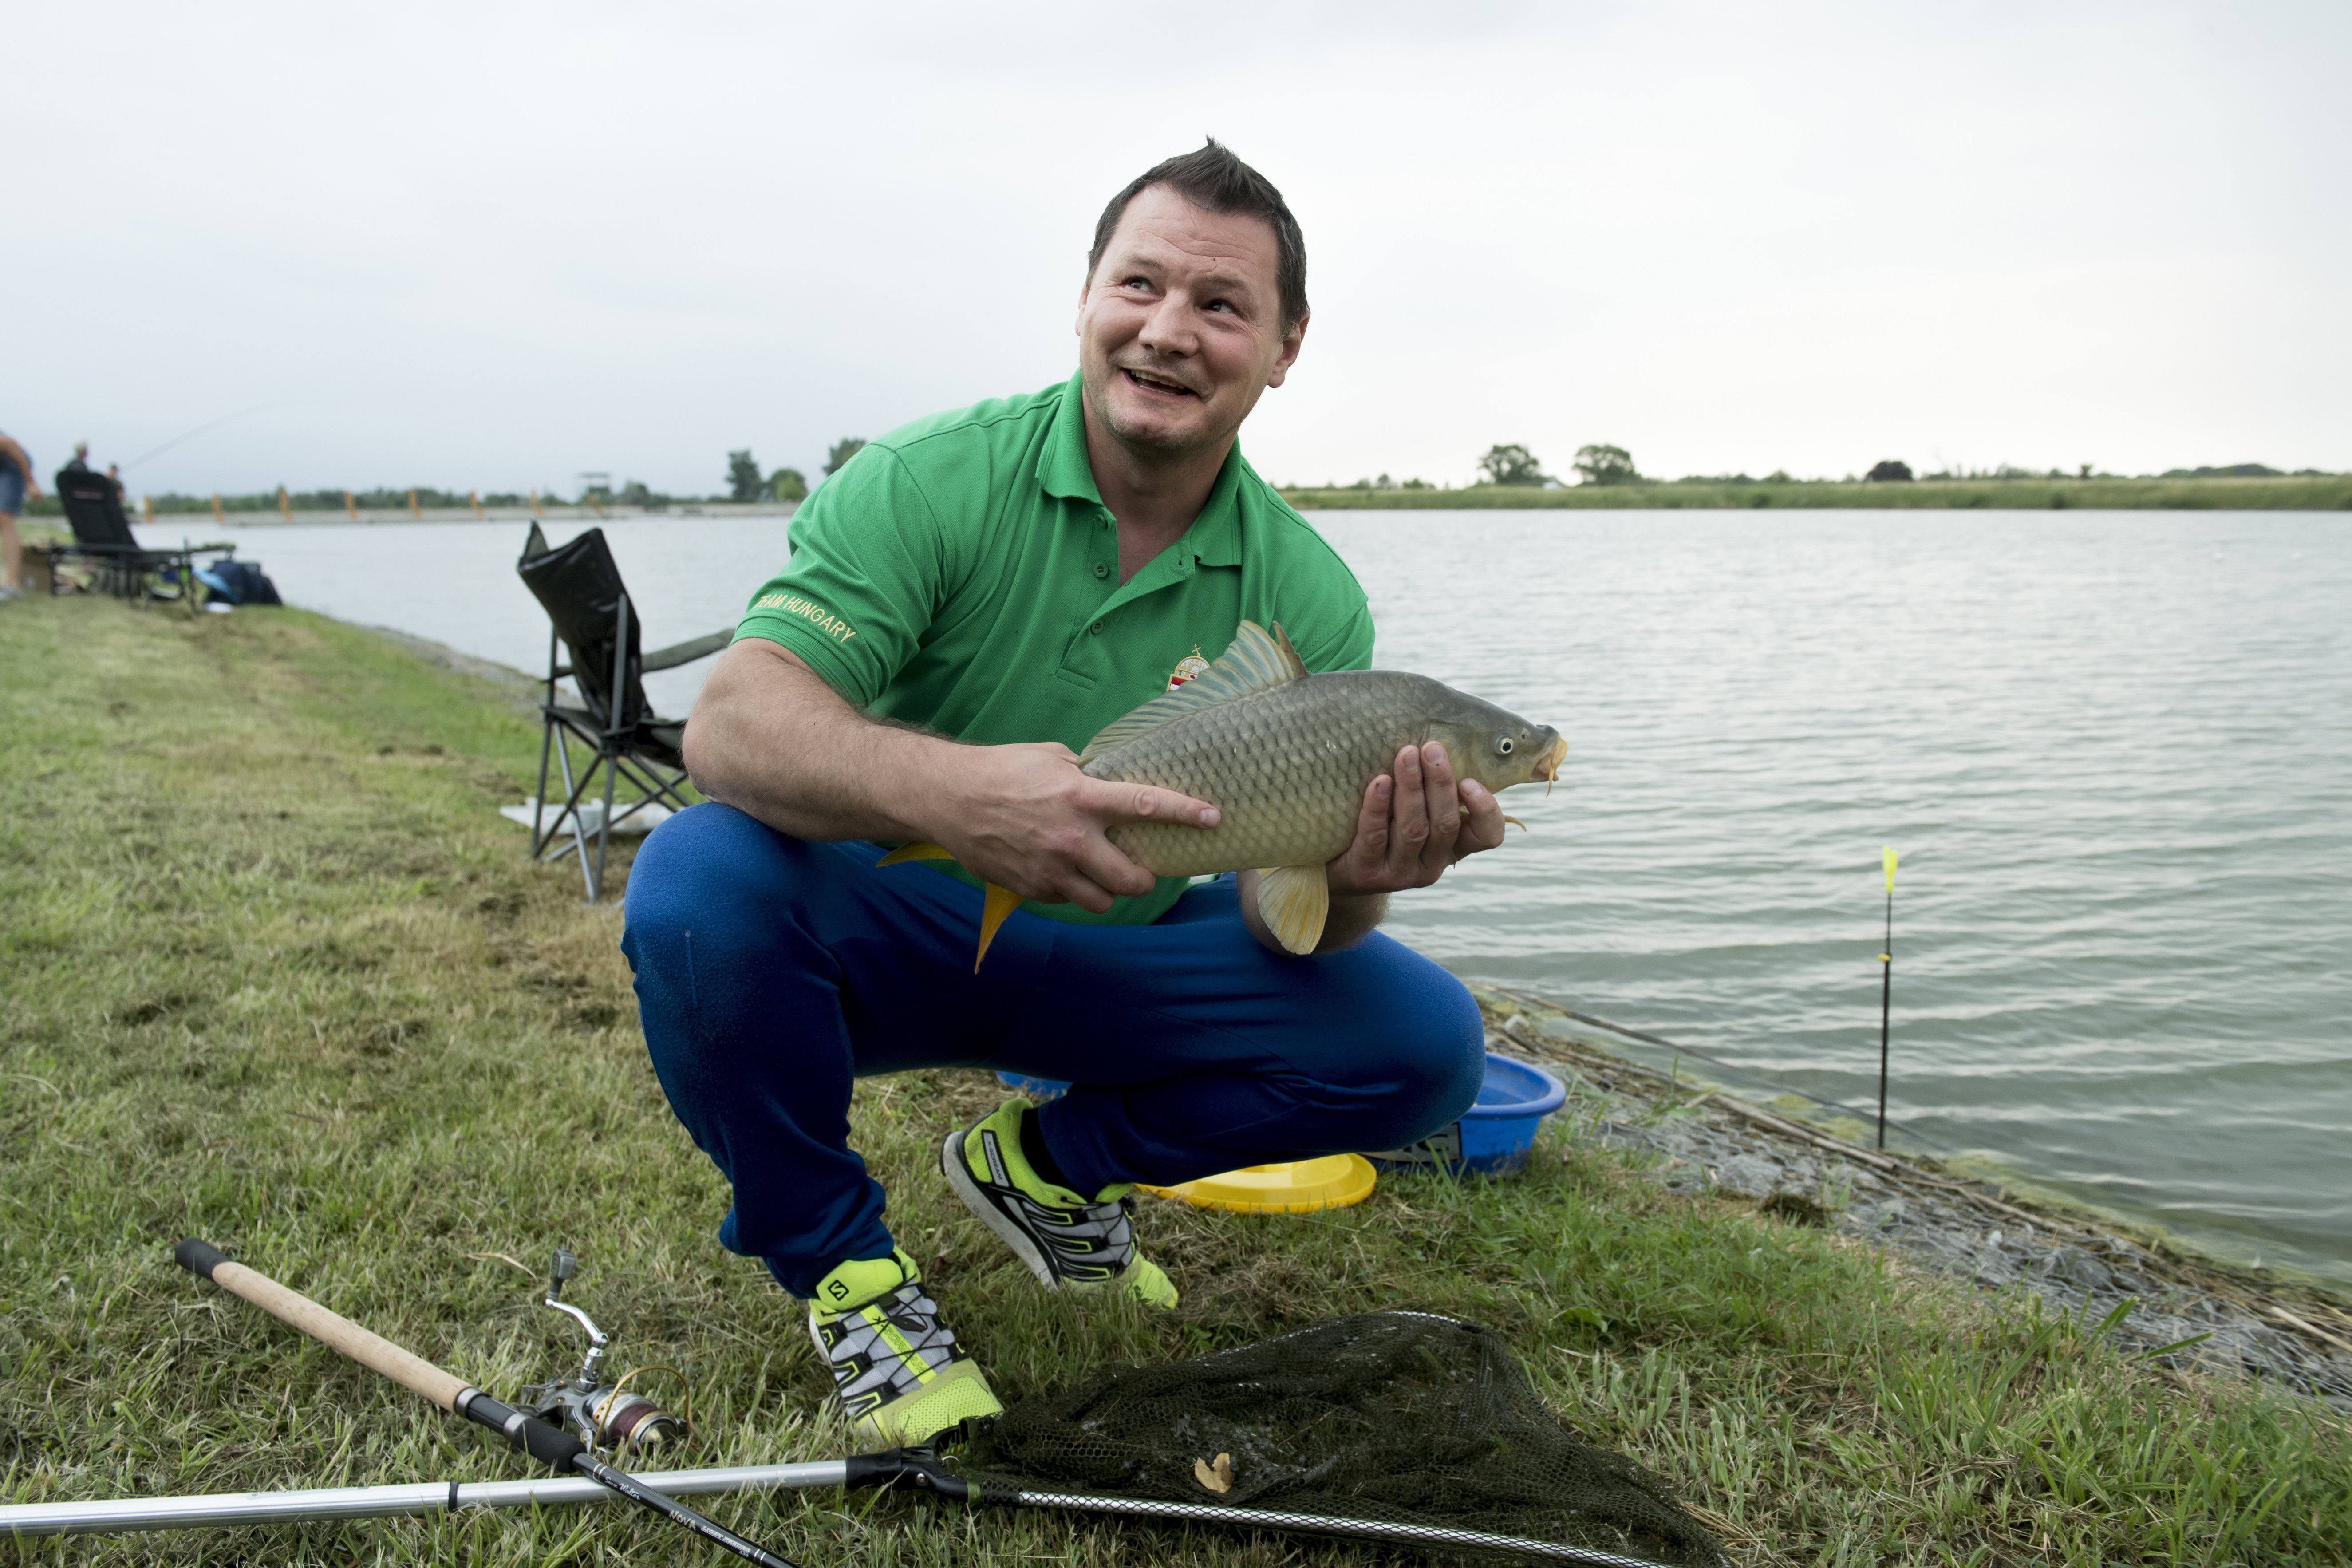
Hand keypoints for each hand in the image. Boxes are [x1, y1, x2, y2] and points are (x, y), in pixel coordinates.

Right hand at [916, 741, 1218, 912]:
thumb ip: (1087, 775)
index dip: (1183, 812)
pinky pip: (1066, 899)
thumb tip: (1114, 781)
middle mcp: (1069, 838)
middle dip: (1145, 878)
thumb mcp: (1052, 758)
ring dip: (1110, 890)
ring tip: (1104, 874)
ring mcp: (1048, 869)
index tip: (1212, 817)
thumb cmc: (1002, 770)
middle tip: (1145, 869)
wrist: (948, 797)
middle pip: (1130, 878)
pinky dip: (1072, 890)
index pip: (1144, 806)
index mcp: (1079, 797)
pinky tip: (1064, 871)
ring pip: (1101, 900)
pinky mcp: (1029, 887)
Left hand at [1324, 742, 1505, 895]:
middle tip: (1431, 748)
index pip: (1487, 836)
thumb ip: (1431, 786)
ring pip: (1414, 829)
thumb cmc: (1382, 825)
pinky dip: (1378, 807)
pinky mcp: (1369, 874)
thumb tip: (1436, 735)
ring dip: (1412, 788)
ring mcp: (1401, 873)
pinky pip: (1376, 836)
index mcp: (1452, 847)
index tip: (1470, 780)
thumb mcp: (1413, 809)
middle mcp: (1431, 864)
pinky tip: (1379, 782)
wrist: (1336, 866)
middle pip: (1445, 824)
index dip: (1485, 810)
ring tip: (1405, 755)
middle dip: (1440, 783)